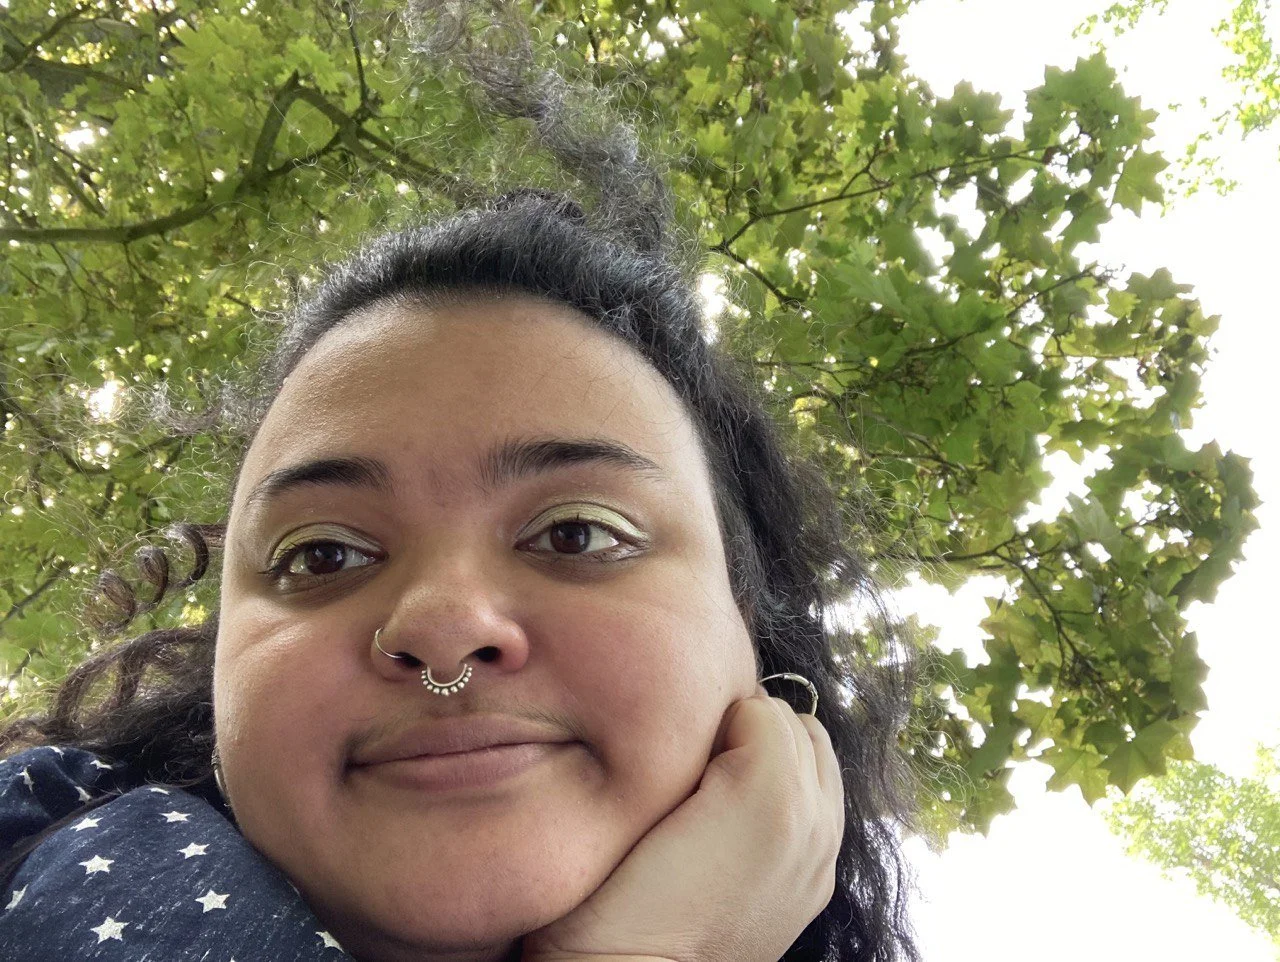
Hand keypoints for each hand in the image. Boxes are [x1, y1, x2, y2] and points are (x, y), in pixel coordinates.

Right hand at [520, 688, 845, 961]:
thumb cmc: (617, 895)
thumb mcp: (642, 796)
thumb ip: (693, 739)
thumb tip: (713, 721)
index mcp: (772, 796)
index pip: (756, 704)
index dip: (710, 715)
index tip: (678, 746)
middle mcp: (813, 825)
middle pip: (796, 726)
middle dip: (753, 729)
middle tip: (699, 759)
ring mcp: (819, 861)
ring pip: (817, 760)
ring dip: (778, 757)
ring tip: (721, 783)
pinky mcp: (815, 889)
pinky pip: (823, 807)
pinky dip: (793, 792)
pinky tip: (742, 816)